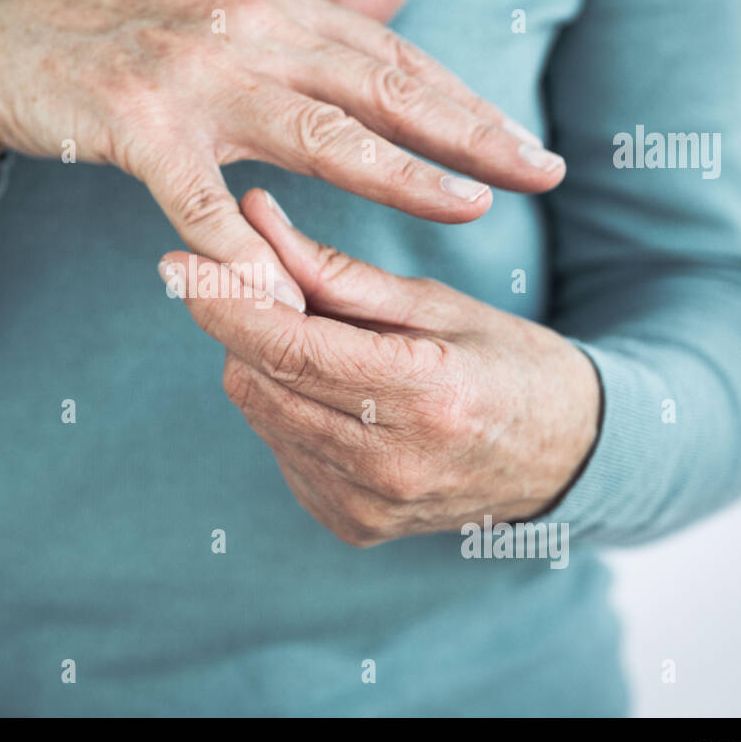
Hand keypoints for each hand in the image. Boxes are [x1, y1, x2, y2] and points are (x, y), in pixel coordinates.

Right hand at [0, 0, 564, 309]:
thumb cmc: (123, 34)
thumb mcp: (233, 8)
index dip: (466, 105)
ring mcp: (191, 72)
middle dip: (466, 132)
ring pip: (311, 130)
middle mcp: (247, 25)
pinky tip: (282, 293)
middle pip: (378, 86)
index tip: (530, 148)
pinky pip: (196, 196)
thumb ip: (322, 10)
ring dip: (393, 173)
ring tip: (464, 209)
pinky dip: (238, 245)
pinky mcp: (134, 121)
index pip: (392, 60)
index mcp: (277, 4)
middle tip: (542, 172)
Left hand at [158, 189, 600, 546]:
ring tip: (318, 338)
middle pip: (260, 380)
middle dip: (243, 323)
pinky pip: (281, 448)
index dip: (222, 300)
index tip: (176, 259)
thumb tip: (252, 215)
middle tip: (262, 282)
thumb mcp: (436, 302)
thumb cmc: (507, 362)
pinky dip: (287, 407)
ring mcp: (369, 506)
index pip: (289, 347)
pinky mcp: (352, 525)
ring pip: (260, 412)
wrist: (564, 459)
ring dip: (265, 364)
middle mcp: (392, 464)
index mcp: (427, 395)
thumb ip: (335, 270)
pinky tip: (334, 393)